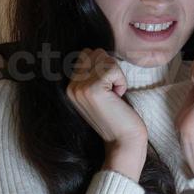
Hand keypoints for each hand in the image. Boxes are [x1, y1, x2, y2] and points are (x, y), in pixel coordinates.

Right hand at [66, 49, 147, 180]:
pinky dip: (121, 81)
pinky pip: (113, 68)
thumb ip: (93, 74)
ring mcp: (80, 87)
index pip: (87, 53)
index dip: (104, 66)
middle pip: (95, 52)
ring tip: (114, 95)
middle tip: (112, 91)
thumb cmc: (117, 116)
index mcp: (70, 87)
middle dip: (110, 67)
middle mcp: (71, 86)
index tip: (108, 89)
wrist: (123, 141)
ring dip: (116, 74)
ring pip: (104, 57)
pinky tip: (118, 97)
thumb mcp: (100, 93)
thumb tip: (97, 52)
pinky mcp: (92, 89)